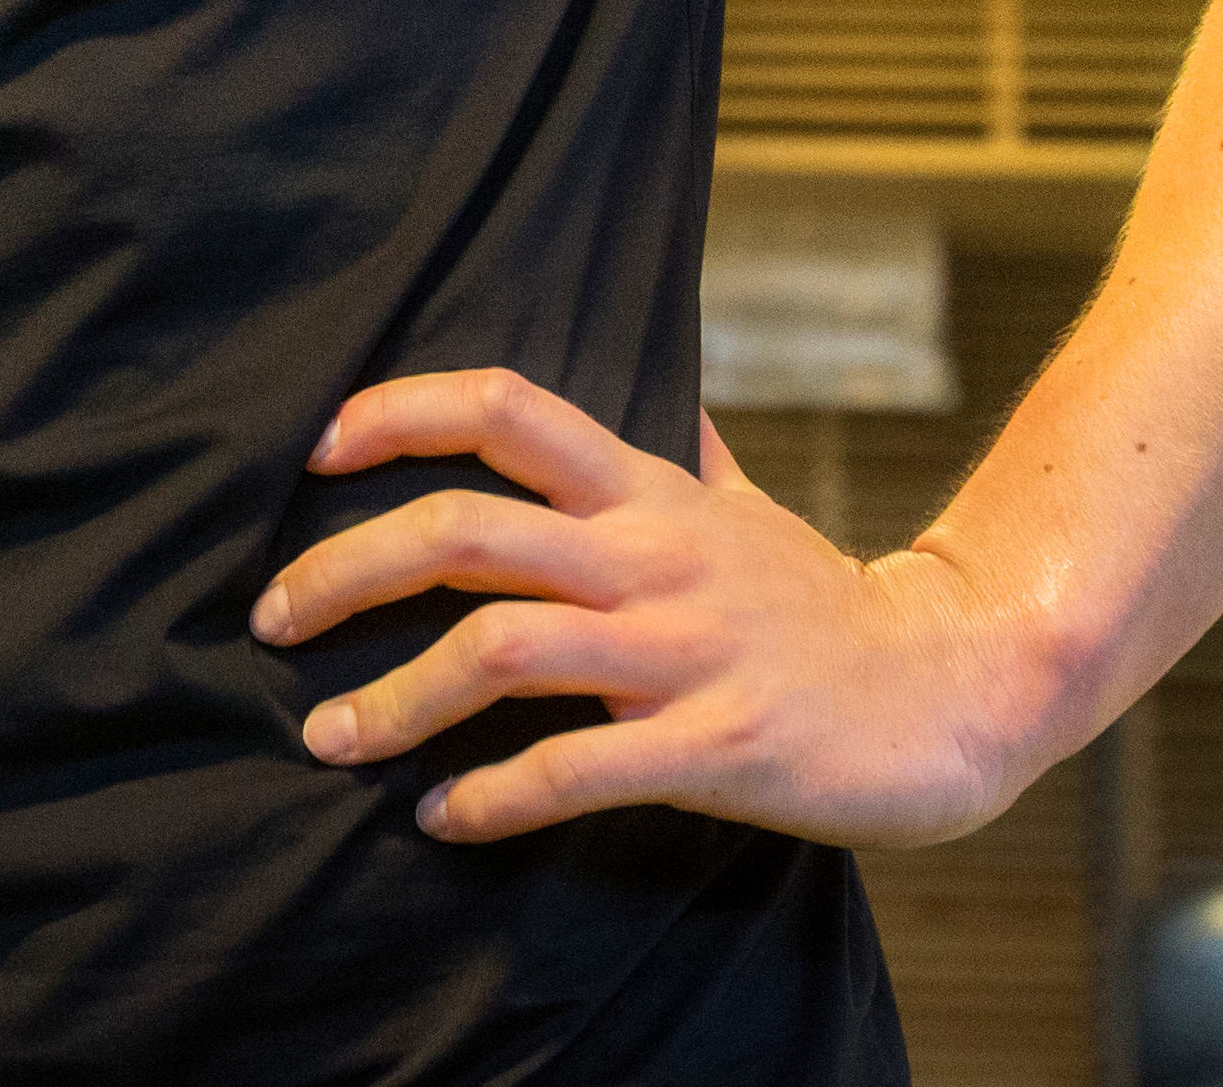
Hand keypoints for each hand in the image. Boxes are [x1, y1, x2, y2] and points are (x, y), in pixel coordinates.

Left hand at [251, 368, 1035, 850]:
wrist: (950, 690)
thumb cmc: (831, 608)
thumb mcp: (754, 512)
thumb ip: (694, 459)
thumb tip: (669, 404)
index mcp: (651, 495)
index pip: (512, 410)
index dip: (404, 412)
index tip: (318, 448)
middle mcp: (653, 557)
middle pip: (468, 531)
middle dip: (348, 569)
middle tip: (272, 618)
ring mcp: (682, 649)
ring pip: (501, 648)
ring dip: (395, 699)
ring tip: (328, 737)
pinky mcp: (713, 742)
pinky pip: (575, 768)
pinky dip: (493, 796)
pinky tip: (442, 817)